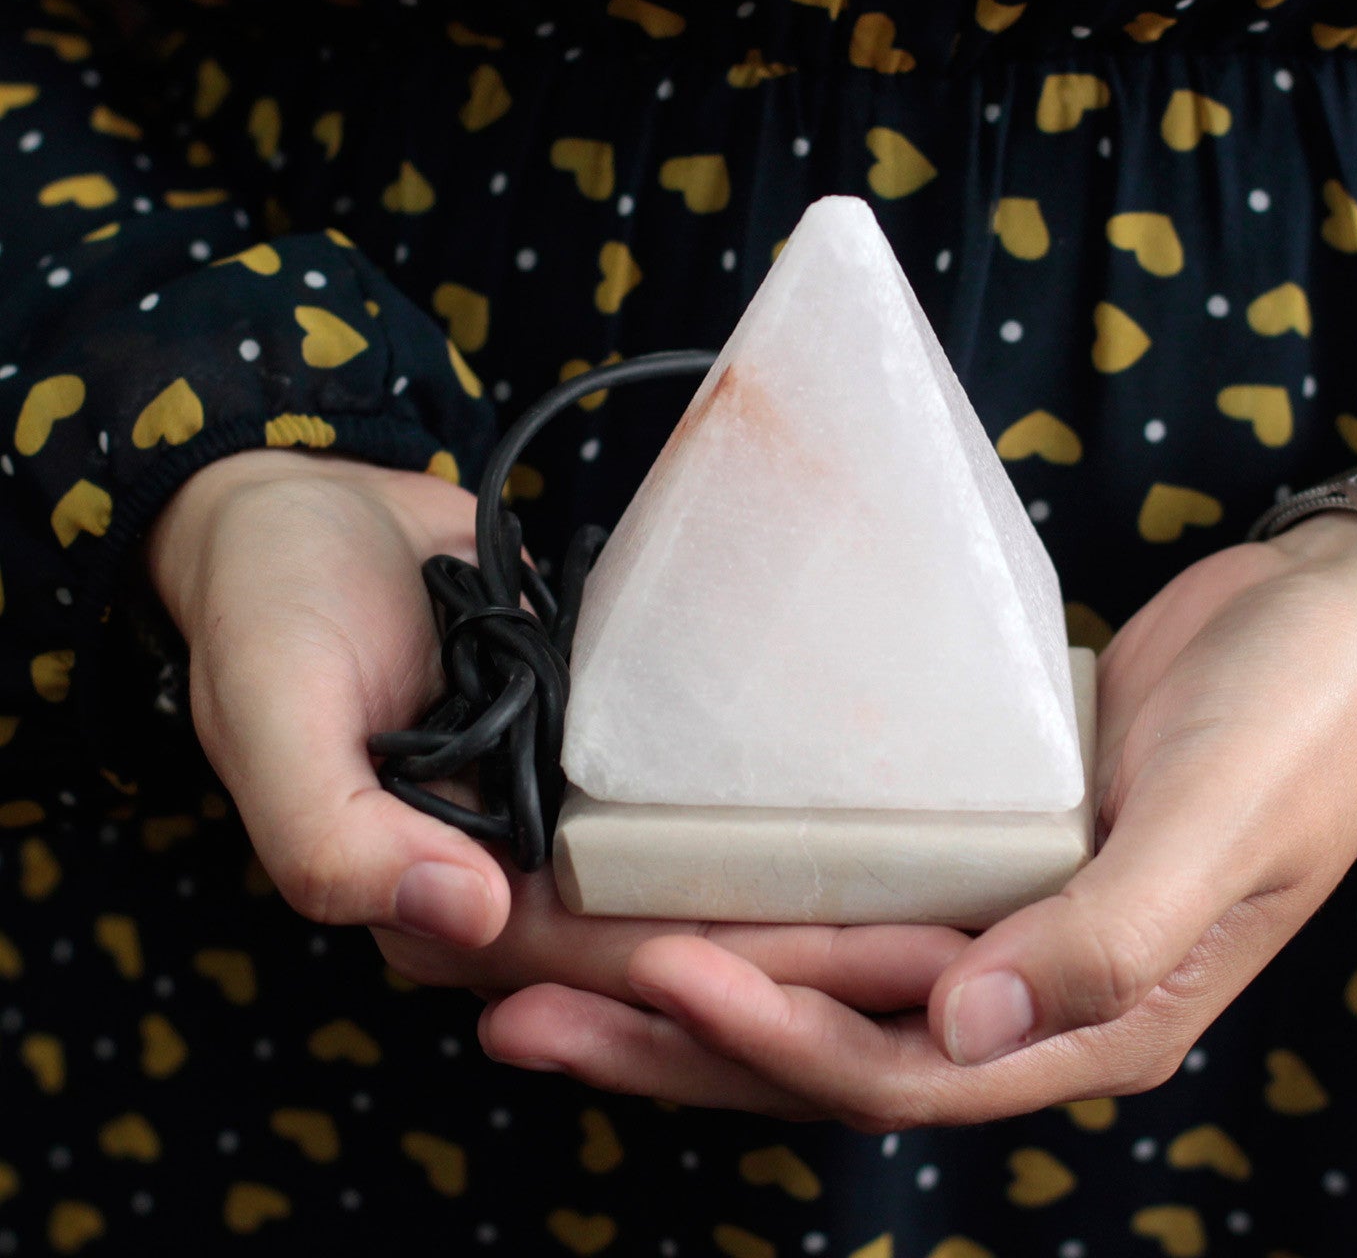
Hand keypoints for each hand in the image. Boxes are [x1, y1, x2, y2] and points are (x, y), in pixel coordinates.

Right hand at [145, 448, 971, 1012]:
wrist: (301, 505)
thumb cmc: (268, 603)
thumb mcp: (269, 709)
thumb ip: (334, 832)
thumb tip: (466, 920)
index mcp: (440, 897)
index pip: (614, 958)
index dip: (747, 972)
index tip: (885, 968)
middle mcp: (513, 874)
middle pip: (684, 929)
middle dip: (818, 945)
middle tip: (965, 937)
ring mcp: (559, 807)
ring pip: (700, 868)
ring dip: (815, 881)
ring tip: (953, 877)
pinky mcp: (597, 739)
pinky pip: (691, 784)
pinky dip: (769, 796)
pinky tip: (873, 785)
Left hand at [477, 516, 1356, 1127]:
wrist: (1331, 628)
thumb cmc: (1296, 726)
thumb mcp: (1221, 829)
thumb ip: (1107, 940)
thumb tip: (971, 1026)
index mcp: (1087, 1020)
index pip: (894, 1063)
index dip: (770, 1031)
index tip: (651, 970)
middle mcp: (1025, 993)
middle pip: (822, 1044)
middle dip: (672, 1039)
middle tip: (522, 1012)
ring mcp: (996, 918)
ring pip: (818, 974)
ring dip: (689, 973)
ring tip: (552, 962)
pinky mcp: (978, 844)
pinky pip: (850, 893)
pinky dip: (761, 896)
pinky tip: (677, 875)